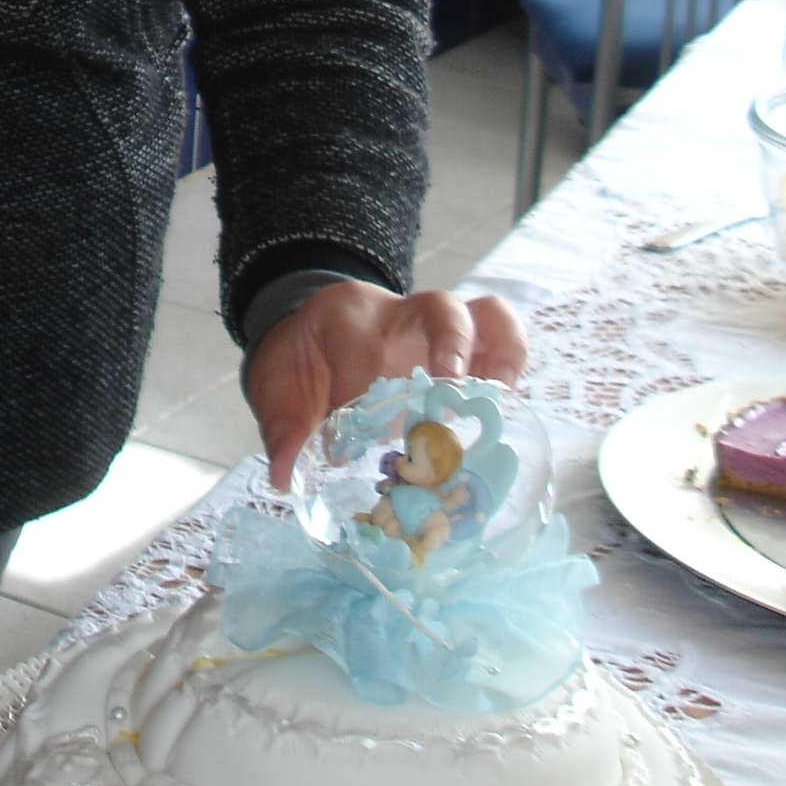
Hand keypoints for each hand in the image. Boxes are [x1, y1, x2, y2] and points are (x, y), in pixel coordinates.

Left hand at [244, 279, 528, 492]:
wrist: (308, 334)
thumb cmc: (299, 362)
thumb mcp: (275, 386)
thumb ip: (283, 429)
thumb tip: (286, 477)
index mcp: (346, 317)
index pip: (360, 345)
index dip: (354, 393)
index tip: (341, 448)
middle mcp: (398, 314)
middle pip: (440, 307)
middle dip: (451, 346)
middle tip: (450, 391)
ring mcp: (434, 330)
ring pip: (485, 314)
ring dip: (502, 351)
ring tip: (502, 394)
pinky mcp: (459, 349)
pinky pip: (498, 339)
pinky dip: (509, 368)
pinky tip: (504, 411)